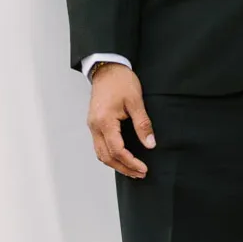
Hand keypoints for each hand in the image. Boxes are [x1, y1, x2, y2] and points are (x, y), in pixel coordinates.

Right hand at [87, 62, 154, 178]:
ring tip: (132, 170)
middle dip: (123, 168)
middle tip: (140, 173)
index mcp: (104, 121)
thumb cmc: (120, 81)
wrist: (107, 68)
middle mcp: (95, 126)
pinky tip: (121, 157)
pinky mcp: (94, 123)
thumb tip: (150, 144)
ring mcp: (92, 125)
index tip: (143, 168)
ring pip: (100, 154)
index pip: (117, 150)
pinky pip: (99, 146)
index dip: (131, 162)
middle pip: (106, 157)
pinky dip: (110, 155)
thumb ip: (142, 124)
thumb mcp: (136, 101)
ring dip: (115, 164)